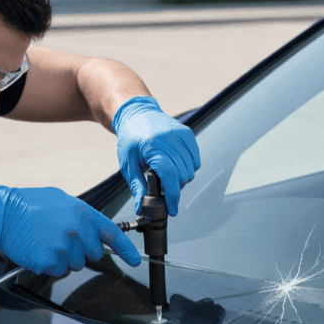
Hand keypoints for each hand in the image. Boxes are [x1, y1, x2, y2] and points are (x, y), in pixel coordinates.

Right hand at [0, 185, 140, 275]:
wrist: (3, 214)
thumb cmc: (29, 205)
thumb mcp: (62, 201)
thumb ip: (82, 215)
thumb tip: (93, 229)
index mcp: (84, 214)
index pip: (113, 234)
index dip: (125, 250)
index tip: (134, 261)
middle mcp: (78, 231)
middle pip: (93, 254)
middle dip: (81, 250)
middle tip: (61, 238)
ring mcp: (65, 248)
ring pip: (75, 264)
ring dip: (63, 258)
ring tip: (46, 241)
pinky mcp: (51, 261)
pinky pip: (57, 270)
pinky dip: (49, 264)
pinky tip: (39, 249)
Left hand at [112, 95, 200, 215]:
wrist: (136, 114)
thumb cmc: (130, 140)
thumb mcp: (128, 164)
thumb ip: (136, 187)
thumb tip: (141, 209)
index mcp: (152, 147)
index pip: (169, 176)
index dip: (173, 196)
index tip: (172, 209)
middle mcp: (169, 139)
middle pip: (182, 175)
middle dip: (175, 188)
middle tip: (163, 188)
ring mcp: (180, 135)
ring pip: (191, 169)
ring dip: (182, 178)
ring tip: (167, 175)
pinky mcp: (187, 133)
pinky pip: (195, 159)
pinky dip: (189, 167)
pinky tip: (176, 165)